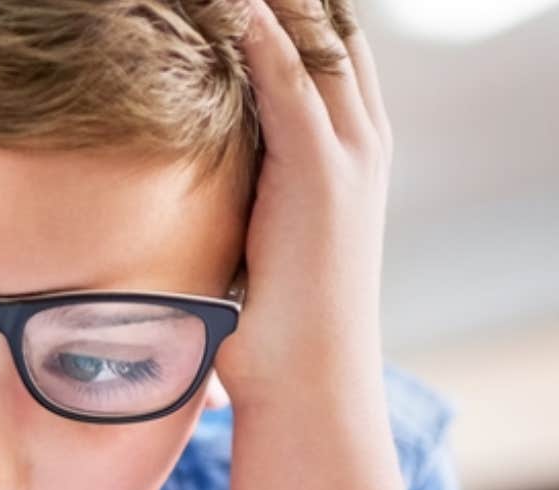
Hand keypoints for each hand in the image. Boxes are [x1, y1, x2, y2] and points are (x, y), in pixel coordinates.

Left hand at [212, 0, 414, 489]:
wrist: (309, 382)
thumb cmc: (275, 322)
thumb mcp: (259, 234)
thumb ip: (245, 190)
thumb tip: (195, 182)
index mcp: (352, 148)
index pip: (328, 46)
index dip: (292, 7)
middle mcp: (363, 138)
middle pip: (332, 26)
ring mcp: (349, 152)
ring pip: (314, 39)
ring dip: (272, 1)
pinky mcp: (321, 172)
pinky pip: (289, 79)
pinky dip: (260, 34)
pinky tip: (230, 3)